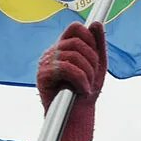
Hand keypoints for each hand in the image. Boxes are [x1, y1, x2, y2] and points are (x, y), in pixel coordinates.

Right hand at [36, 22, 106, 140]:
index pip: (75, 27)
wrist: (77, 117)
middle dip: (92, 61)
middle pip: (77, 42)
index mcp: (64, 47)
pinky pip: (66, 68)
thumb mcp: (97, 66)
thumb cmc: (86, 91)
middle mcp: (53, 52)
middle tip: (93, 78)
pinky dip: (81, 80)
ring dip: (88, 73)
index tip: (95, 57)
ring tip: (88, 86)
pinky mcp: (43, 75)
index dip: (90, 38)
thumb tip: (96, 23)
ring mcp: (45, 62)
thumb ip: (98, 44)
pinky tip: (83, 90)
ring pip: (74, 55)